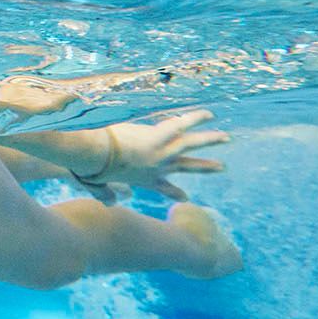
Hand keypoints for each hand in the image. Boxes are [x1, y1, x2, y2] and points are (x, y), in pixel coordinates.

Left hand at [81, 109, 228, 202]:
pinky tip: (209, 113)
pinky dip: (195, 118)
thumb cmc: (91, 168)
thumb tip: (109, 204)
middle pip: (187, 167)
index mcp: (144, 179)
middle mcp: (158, 167)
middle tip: (221, 166)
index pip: (164, 188)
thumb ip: (104, 195)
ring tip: (226, 137)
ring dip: (210, 140)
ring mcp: (162, 152)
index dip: (175, 192)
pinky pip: (182, 125)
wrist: (95, 155)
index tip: (186, 196)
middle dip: (206, 167)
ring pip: (192, 145)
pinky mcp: (159, 137)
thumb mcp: (97, 185)